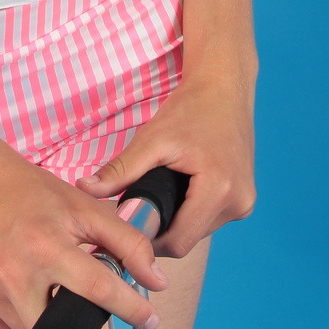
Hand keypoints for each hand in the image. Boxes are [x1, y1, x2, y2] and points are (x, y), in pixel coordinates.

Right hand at [0, 147, 172, 328]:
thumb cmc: (34, 193)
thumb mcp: (86, 207)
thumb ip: (127, 242)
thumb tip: (156, 281)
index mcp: (47, 245)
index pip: (100, 290)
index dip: (133, 310)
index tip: (149, 321)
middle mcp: (14, 273)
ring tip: (60, 304)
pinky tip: (27, 304)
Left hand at [75, 72, 255, 257]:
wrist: (224, 87)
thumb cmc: (190, 109)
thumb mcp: (152, 139)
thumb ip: (120, 170)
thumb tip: (84, 188)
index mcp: (219, 190)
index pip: (178, 242)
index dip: (148, 238)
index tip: (127, 223)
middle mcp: (239, 203)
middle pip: (188, 239)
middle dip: (161, 228)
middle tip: (138, 205)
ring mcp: (245, 202)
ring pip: (199, 232)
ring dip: (177, 221)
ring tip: (159, 194)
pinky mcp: (244, 198)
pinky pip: (210, 219)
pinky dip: (191, 212)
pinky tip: (178, 191)